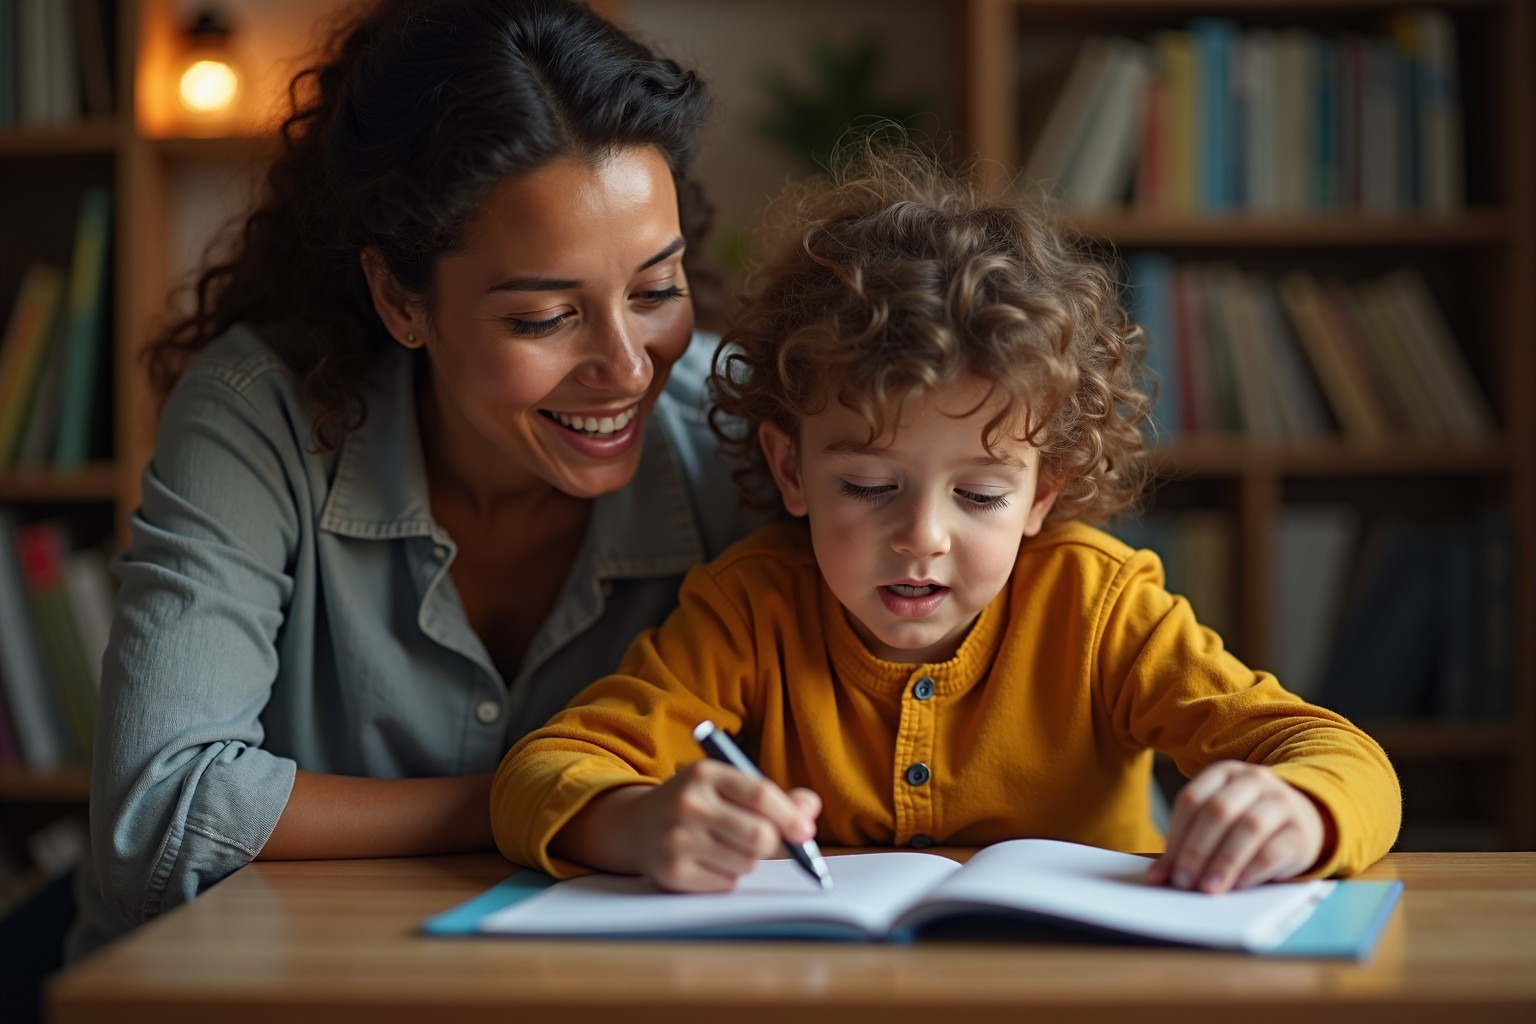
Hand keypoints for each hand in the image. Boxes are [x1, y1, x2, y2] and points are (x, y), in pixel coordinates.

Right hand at [577, 760, 821, 892]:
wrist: (636, 825)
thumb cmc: (697, 804)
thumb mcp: (727, 787)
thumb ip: (772, 796)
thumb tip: (809, 811)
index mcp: (705, 773)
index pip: (761, 795)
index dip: (790, 816)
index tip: (805, 831)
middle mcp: (688, 804)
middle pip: (759, 836)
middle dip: (771, 843)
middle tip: (763, 840)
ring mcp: (677, 839)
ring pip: (747, 863)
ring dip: (746, 860)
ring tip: (724, 846)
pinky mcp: (672, 873)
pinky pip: (726, 883)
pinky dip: (727, 877)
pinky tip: (707, 862)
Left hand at [1147, 760, 1325, 893]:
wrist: (1304, 821)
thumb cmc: (1248, 825)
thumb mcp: (1219, 822)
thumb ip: (1189, 842)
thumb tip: (1157, 876)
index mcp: (1224, 772)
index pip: (1192, 799)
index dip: (1176, 836)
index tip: (1165, 870)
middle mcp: (1254, 780)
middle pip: (1218, 811)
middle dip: (1196, 850)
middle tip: (1183, 882)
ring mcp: (1282, 802)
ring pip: (1248, 828)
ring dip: (1224, 862)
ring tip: (1208, 889)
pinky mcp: (1302, 832)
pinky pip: (1274, 851)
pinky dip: (1252, 871)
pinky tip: (1238, 886)